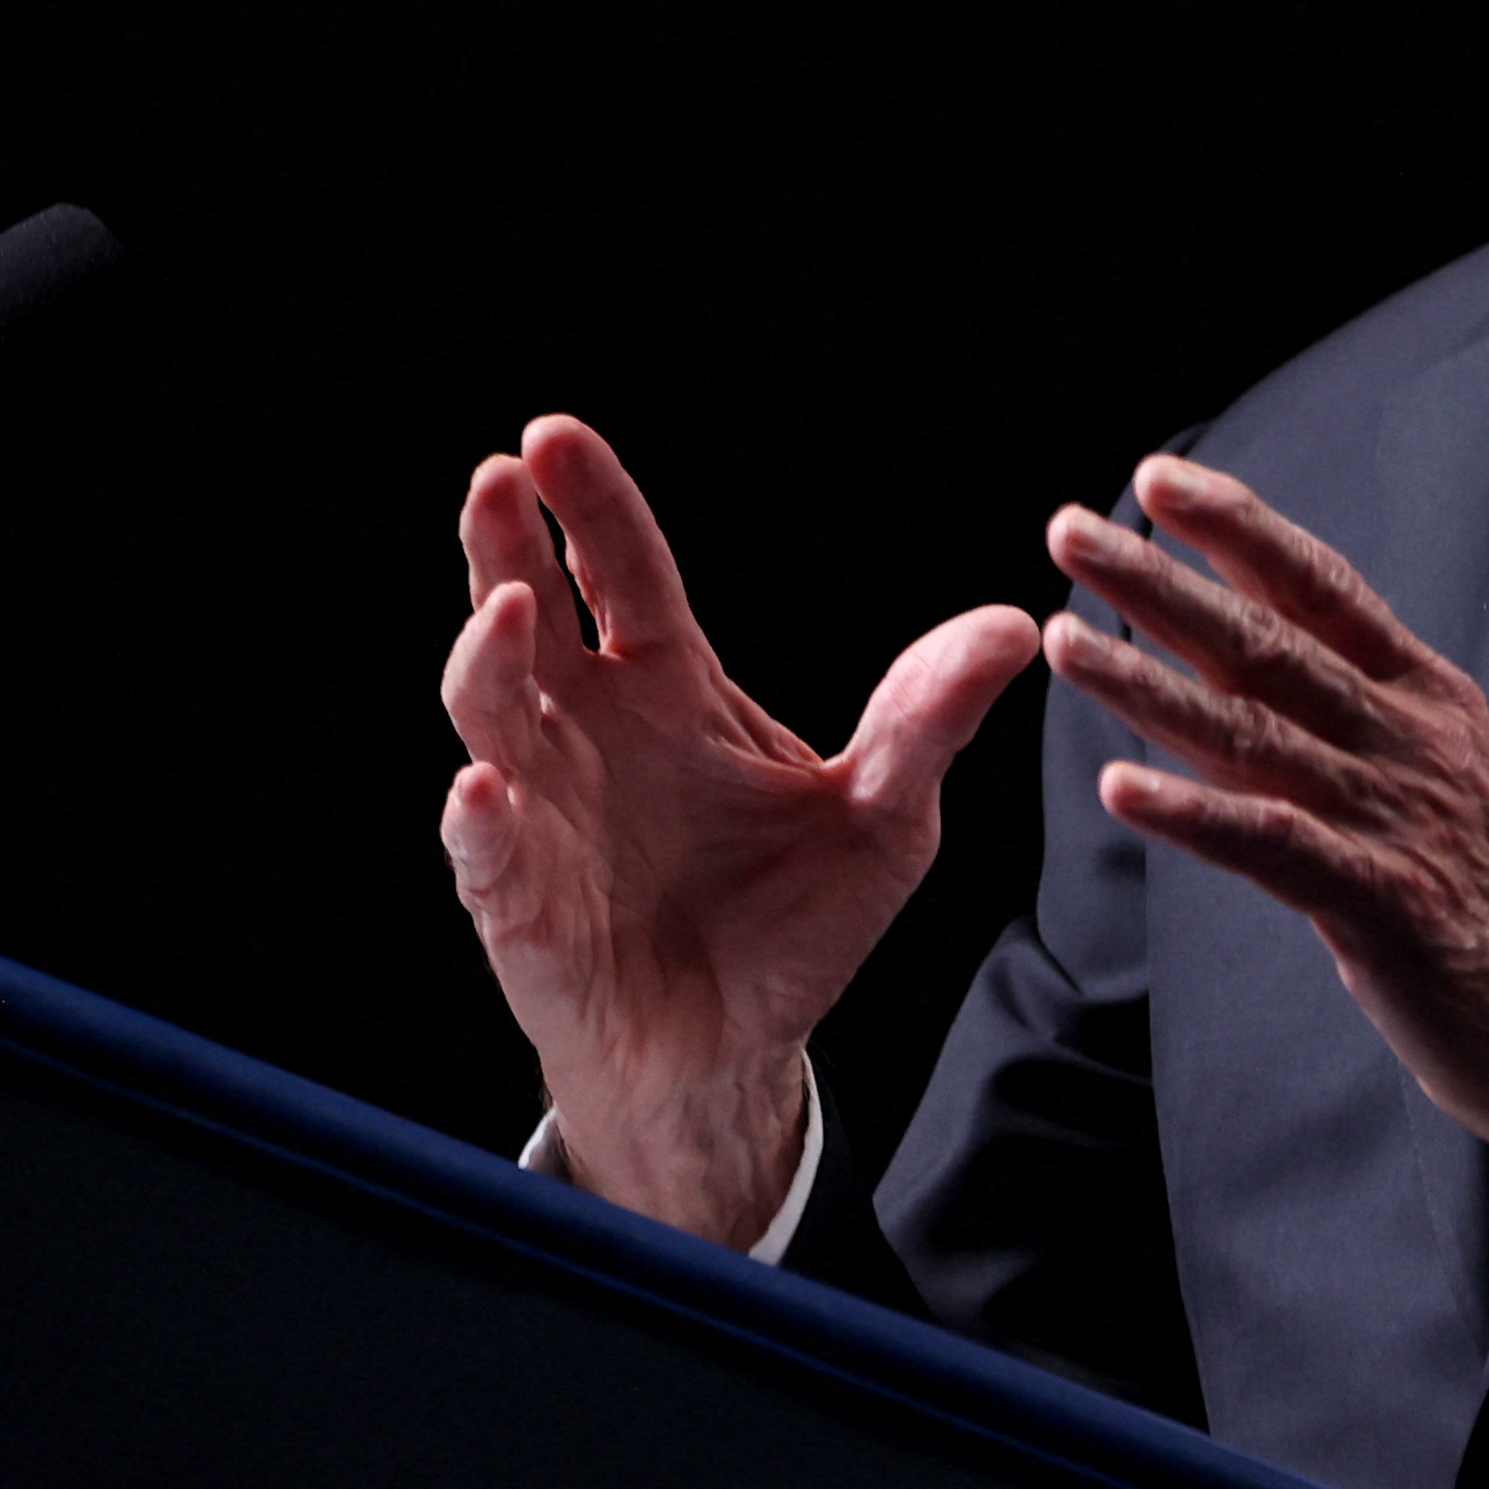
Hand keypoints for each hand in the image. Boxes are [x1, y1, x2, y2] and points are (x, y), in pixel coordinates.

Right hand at [441, 414, 1038, 1246]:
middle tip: (501, 471)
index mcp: (669, 686)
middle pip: (530, 612)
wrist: (738, 1051)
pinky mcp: (519, 903)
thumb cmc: (795, 919)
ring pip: (490, 710)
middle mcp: (592, 729)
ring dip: (488, 656)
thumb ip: (928, 719)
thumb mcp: (886, 814)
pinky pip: (485, 852)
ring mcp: (543, 809)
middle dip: (506, 542)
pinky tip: (485, 789)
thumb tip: (1010, 623)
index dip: (591, 506)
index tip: (555, 437)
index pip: (624, 573)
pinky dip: (478, 820)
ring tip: (510, 607)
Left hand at [1043, 454, 1488, 1176]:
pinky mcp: (1384, 902)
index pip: (1321, 587)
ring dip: (1148, 684)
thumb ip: (1343, 706)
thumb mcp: (1434, 769)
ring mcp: (1397, 817)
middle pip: (1267, 641)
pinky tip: (1119, 788)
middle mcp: (1410, 739)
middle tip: (1072, 533)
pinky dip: (1192, 814)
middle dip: (1161, 582)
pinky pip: (1270, 845)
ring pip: (1252, 731)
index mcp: (1425, 697)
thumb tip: (1238, 640)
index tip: (1158, 480)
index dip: (1239, 528)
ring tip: (1067, 641)